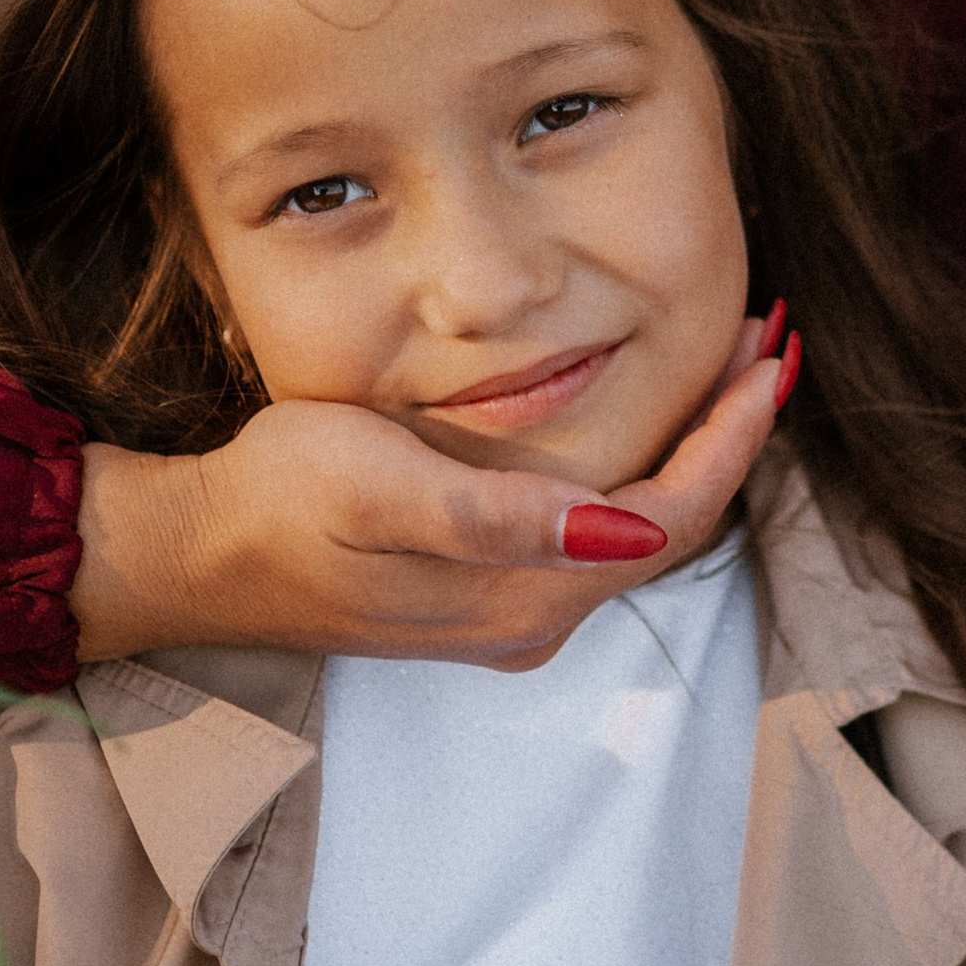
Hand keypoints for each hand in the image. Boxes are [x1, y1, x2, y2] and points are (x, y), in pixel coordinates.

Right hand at [72, 323, 785, 667]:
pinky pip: (596, 533)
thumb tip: (622, 528)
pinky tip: (642, 423)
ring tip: (728, 372)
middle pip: (670, 528)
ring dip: (692, 453)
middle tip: (768, 344)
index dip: (730, 439)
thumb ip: (499, 519)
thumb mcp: (383, 489)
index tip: (767, 356)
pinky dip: (639, 472)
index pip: (671, 518)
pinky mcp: (482, 594)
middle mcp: (533, 620)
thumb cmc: (284, 501)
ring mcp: (508, 613)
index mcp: (525, 596)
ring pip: (637, 531)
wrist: (198, 554)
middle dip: (728, 438)